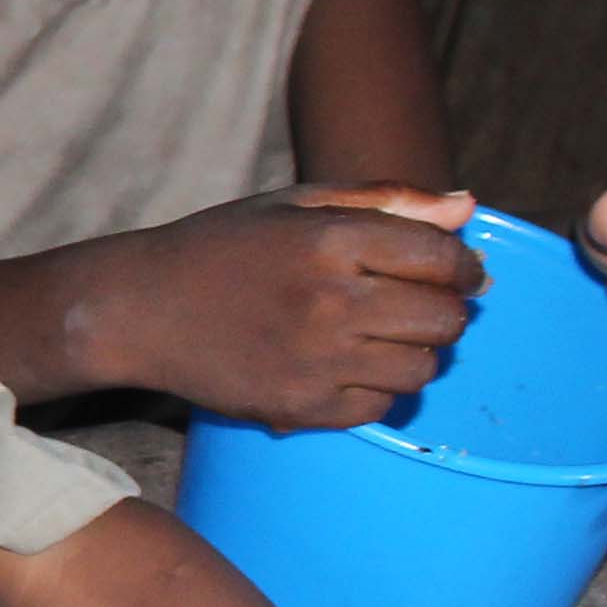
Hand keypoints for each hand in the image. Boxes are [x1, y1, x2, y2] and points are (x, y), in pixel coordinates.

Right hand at [100, 184, 482, 427]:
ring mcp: (316, 359)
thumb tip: (467, 208)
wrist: (138, 309)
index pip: (444, 259)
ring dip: (415, 353)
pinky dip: (376, 389)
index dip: (464, 267)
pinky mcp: (299, 406)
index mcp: (331, 239)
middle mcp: (330, 301)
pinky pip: (380, 407)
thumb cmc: (222, 248)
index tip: (456, 272)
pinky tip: (344, 367)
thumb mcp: (295, 204)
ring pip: (422, 369)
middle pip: (445, 319)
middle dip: (445, 311)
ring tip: (379, 337)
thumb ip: (385, 198)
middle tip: (415, 306)